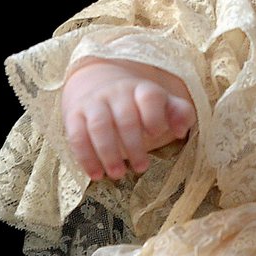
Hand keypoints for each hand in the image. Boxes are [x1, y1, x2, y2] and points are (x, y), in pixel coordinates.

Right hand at [61, 59, 195, 180]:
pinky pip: (77, 135)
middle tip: (142, 168)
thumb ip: (180, 114)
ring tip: (117, 174)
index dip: (155, 115)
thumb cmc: (139, 103)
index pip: (150, 97)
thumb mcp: (163, 103)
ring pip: (99, 127)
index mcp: (143, 90)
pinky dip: (85, 157)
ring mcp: (94, 103)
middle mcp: (117, 93)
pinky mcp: (74, 114)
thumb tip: (180, 131)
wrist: (97, 81)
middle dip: (134, 146)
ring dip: (109, 153)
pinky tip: (95, 174)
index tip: (156, 133)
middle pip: (125, 118)